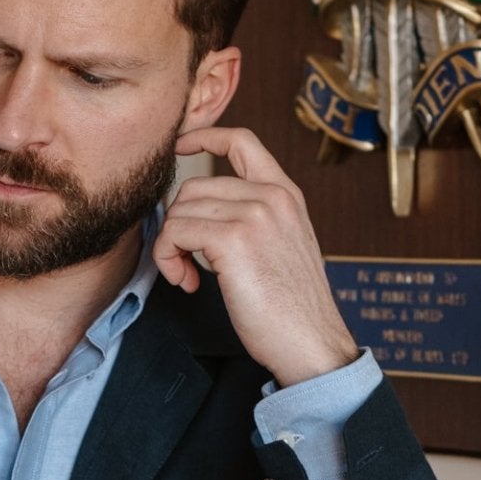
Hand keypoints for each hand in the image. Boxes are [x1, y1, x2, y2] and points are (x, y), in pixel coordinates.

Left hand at [158, 126, 358, 386]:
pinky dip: (169, 259)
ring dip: (170, 247)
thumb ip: (252, 219)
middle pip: (194, 186)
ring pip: (179, 210)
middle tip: (185, 263)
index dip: (204, 137)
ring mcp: (255, 214)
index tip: (180, 147)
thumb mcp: (281, 246)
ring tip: (190, 276)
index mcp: (286, 194)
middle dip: (177, 224)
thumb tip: (198, 212)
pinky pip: (174, 232)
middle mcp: (272, 196)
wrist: (311, 342)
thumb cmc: (292, 308)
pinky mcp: (233, 239)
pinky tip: (190, 283)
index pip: (242, 141)